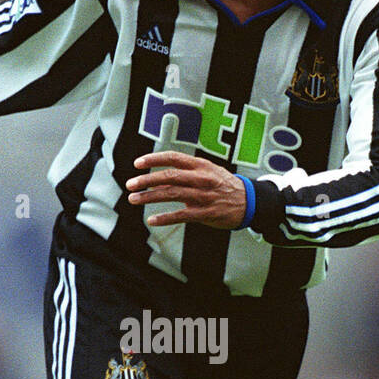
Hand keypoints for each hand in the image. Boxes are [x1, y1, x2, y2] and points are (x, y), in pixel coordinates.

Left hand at [126, 151, 246, 229]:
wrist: (249, 201)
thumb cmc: (223, 186)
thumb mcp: (206, 173)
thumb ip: (183, 176)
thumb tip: (156, 181)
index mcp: (200, 165)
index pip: (173, 158)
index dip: (154, 159)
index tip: (137, 164)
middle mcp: (201, 178)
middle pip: (169, 176)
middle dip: (146, 180)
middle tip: (130, 184)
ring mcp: (204, 196)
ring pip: (172, 194)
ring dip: (150, 197)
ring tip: (133, 199)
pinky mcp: (206, 213)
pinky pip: (182, 215)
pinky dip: (165, 218)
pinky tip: (151, 220)